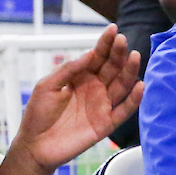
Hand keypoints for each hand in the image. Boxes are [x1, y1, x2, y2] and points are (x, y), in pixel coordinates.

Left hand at [10, 24, 141, 173]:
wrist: (35, 145)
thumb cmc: (38, 114)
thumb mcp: (47, 85)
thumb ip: (68, 69)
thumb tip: (90, 53)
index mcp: (81, 76)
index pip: (97, 56)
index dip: (105, 43)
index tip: (113, 29)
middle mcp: (95, 88)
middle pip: (112, 67)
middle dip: (118, 53)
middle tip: (123, 41)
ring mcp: (102, 105)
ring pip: (121, 85)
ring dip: (130, 71)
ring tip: (135, 56)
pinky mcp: (106, 124)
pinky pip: (124, 111)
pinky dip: (134, 100)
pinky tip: (141, 86)